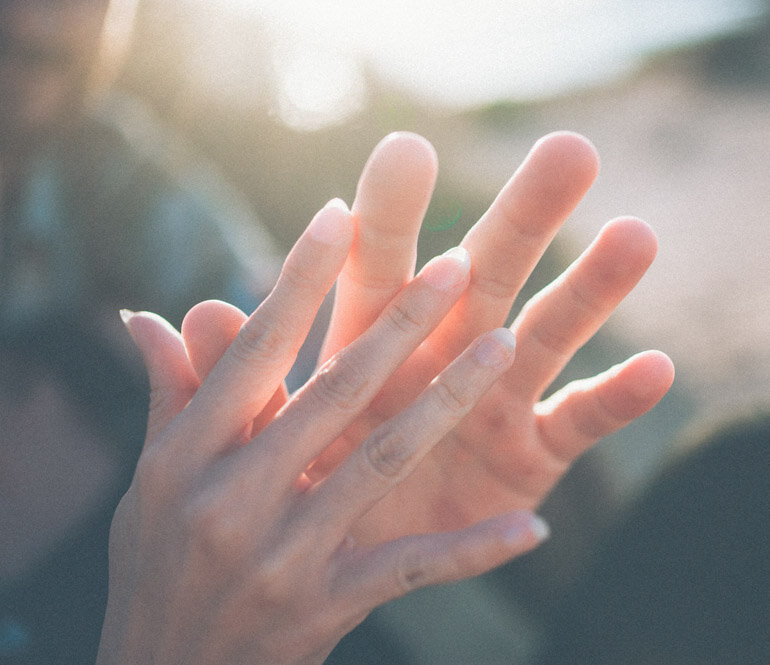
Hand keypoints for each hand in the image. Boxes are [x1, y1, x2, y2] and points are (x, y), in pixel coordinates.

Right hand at [98, 201, 548, 664]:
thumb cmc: (161, 563)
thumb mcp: (153, 479)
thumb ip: (173, 394)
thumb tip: (152, 314)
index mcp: (188, 453)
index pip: (255, 350)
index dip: (298, 279)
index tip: (343, 213)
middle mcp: (232, 496)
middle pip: (334, 392)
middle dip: (400, 323)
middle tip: (459, 262)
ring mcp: (284, 552)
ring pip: (381, 459)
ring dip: (446, 399)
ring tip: (506, 345)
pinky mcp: (327, 603)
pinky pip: (412, 569)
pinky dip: (472, 551)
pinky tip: (532, 529)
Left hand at [182, 132, 673, 545]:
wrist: (350, 562)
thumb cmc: (309, 485)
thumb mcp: (270, 439)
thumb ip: (238, 382)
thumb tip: (189, 317)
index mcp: (373, 342)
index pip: (381, 266)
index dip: (391, 215)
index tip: (404, 153)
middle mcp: (443, 353)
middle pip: (488, 274)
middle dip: (525, 216)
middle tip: (570, 152)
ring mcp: (496, 398)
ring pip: (550, 333)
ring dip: (593, 290)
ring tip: (637, 237)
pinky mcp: (534, 454)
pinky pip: (581, 423)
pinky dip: (618, 401)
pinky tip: (659, 369)